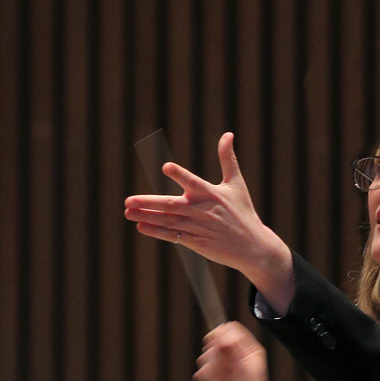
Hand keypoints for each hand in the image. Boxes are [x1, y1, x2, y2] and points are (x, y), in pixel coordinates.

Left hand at [125, 132, 294, 311]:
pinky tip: (141, 226)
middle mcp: (202, 210)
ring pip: (168, 221)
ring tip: (127, 211)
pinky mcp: (196, 242)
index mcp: (211, 193)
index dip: (180, 174)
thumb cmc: (243, 212)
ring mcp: (197, 228)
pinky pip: (173, 236)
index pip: (192, 181)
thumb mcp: (237, 183)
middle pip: (171, 205)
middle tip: (128, 200)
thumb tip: (228, 134)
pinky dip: (157, 232)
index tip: (166, 167)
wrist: (252, 246)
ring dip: (146, 216)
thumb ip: (228, 159)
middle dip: (148, 202)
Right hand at [194, 322, 273, 380]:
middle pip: (213, 341)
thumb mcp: (246, 367)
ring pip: (204, 356)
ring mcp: (222, 368)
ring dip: (212, 371)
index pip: (230, 329)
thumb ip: (233, 346)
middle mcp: (234, 356)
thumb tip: (221, 330)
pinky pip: (200, 372)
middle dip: (216, 356)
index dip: (222, 336)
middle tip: (227, 370)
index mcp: (247, 349)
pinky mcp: (211, 380)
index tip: (222, 347)